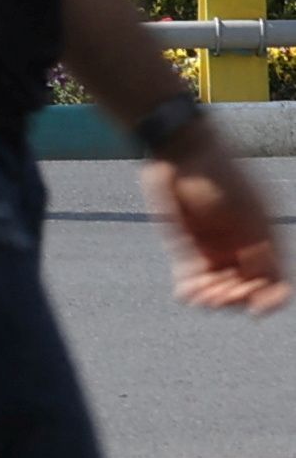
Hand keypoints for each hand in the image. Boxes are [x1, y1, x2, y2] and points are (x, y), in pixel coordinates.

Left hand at [148, 118, 289, 314]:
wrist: (180, 150)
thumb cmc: (218, 174)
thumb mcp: (244, 209)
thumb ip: (257, 242)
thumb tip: (267, 280)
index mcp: (264, 241)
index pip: (276, 281)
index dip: (271, 299)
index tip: (257, 307)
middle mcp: (242, 249)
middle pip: (246, 289)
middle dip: (237, 298)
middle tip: (222, 295)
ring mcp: (214, 248)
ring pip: (219, 287)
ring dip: (214, 298)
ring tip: (203, 297)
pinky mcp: (186, 245)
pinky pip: (191, 275)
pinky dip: (191, 289)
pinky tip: (186, 295)